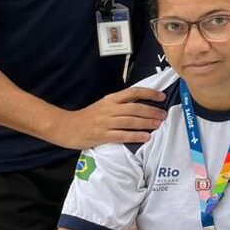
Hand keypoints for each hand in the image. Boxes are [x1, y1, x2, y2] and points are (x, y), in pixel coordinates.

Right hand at [52, 86, 167, 149]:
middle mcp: (109, 109)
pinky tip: (146, 137)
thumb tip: (142, 105)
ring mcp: (105, 123)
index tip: (162, 96)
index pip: (133, 92)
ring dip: (147, 123)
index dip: (149, 93)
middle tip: (164, 115)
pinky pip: (122, 136)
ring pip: (130, 121)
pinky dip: (135, 136)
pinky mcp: (101, 135)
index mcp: (110, 99)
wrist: (65, 127)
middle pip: (135, 108)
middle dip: (152, 111)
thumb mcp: (103, 105)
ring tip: (159, 125)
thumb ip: (119, 104)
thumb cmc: (87, 117)